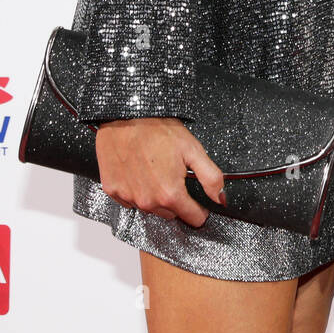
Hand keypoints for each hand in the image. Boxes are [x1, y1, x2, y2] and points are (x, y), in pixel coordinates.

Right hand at [95, 117, 225, 226]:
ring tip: (156, 170)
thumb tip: (222, 198)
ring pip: (150, 208)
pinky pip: (129, 199)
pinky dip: (136, 190)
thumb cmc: (158, 129)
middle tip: (174, 175)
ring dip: (155, 195)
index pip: (193, 218)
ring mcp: (128, 197)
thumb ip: (211, 177)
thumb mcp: (193, 149)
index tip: (199, 201)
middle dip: (176, 200)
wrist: (127, 115)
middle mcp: (148, 201)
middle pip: (171, 213)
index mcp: (170, 194)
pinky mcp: (112, 189)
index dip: (200, 209)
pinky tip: (139, 171)